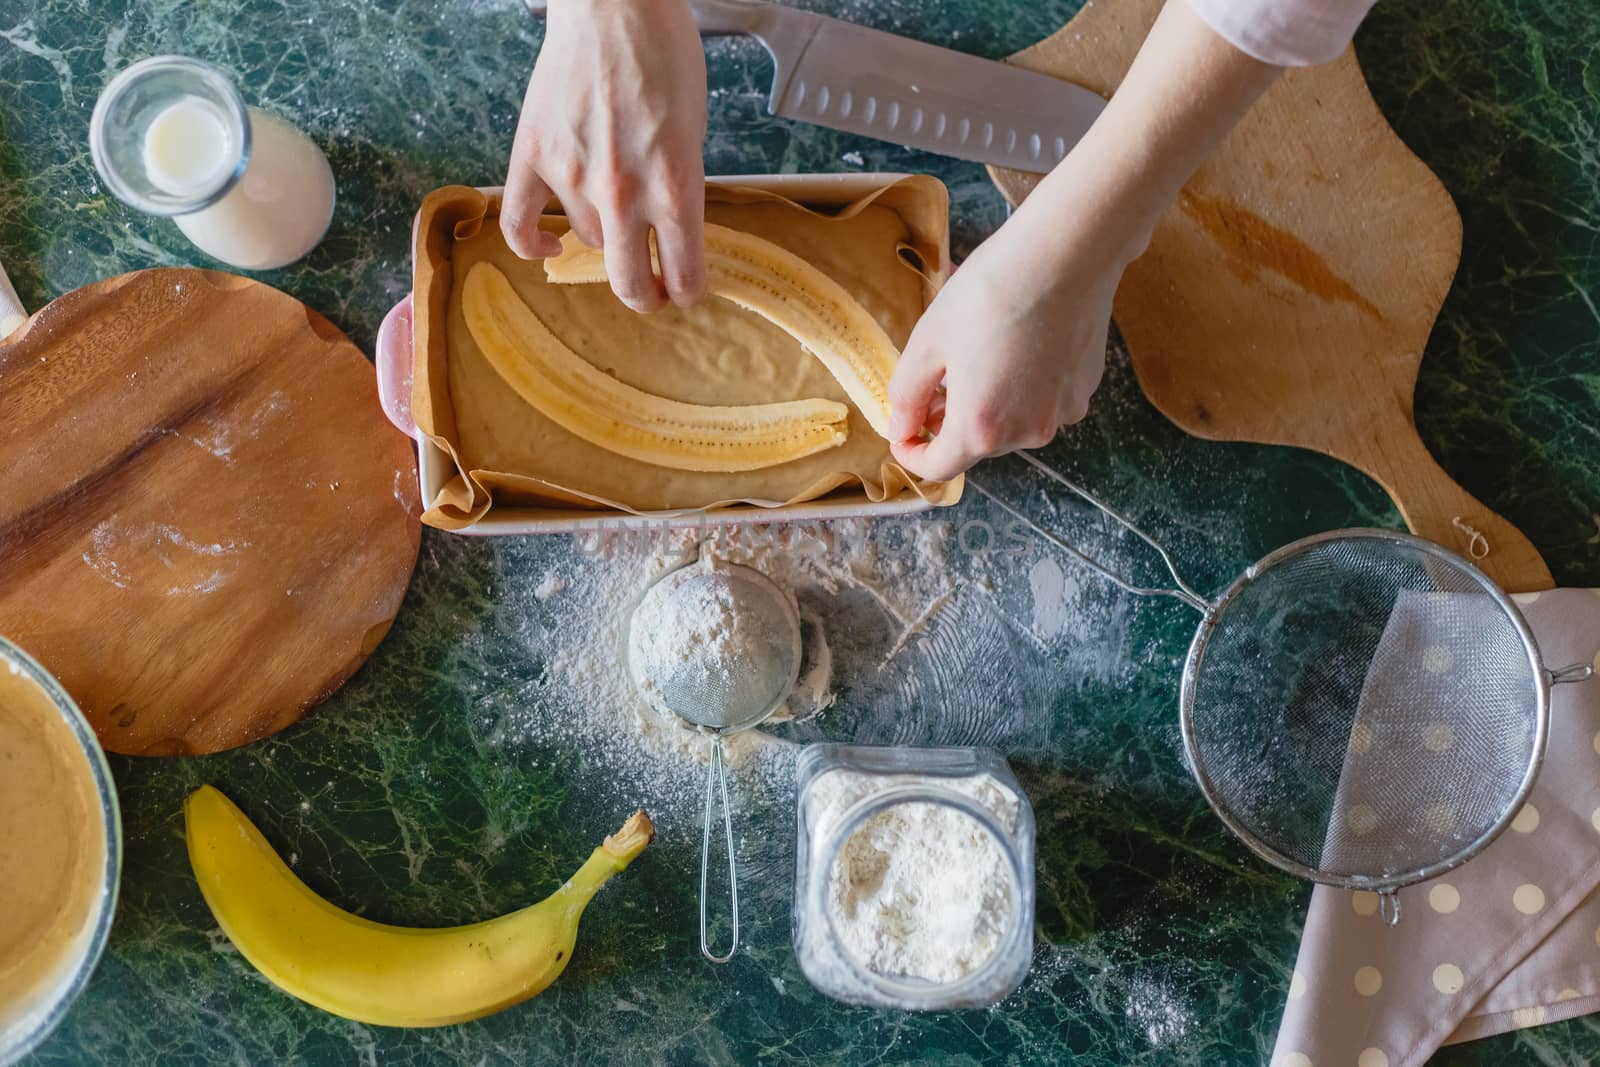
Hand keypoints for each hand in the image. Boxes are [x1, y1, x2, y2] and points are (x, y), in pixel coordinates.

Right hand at [501, 0, 708, 311]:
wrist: (614, 7)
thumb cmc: (664, 58)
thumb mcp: (695, 133)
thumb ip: (680, 189)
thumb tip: (667, 235)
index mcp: (675, 185)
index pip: (684, 274)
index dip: (688, 292)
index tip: (686, 293)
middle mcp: (624, 191)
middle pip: (630, 281)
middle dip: (647, 296)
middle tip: (654, 293)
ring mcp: (573, 176)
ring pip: (589, 241)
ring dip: (605, 238)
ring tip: (615, 213)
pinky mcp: (533, 156)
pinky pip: (518, 224)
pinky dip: (532, 245)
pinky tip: (551, 246)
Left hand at [887, 202, 1123, 481]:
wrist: (1065, 254)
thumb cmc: (990, 293)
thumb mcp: (927, 342)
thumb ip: (907, 396)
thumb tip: (901, 428)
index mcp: (981, 428)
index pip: (938, 468)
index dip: (912, 454)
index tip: (902, 433)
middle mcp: (1025, 433)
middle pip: (976, 445)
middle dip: (949, 421)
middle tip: (935, 380)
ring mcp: (1061, 413)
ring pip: (1010, 424)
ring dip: (986, 403)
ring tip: (977, 354)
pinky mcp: (1083, 389)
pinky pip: (1041, 402)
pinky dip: (1022, 387)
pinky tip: (1017, 344)